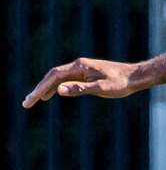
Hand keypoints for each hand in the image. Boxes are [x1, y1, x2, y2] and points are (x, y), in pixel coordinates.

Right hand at [23, 58, 141, 107]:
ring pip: (58, 78)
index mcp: (80, 67)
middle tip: (27, 103)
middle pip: (52, 76)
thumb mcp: (102, 88)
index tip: (32, 100)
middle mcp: (78, 66)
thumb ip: (80, 89)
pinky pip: (66, 80)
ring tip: (34, 100)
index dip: (41, 88)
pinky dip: (56, 87)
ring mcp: (82, 69)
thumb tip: (58, 91)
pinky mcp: (86, 74)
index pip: (54, 77)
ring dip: (45, 88)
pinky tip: (52, 94)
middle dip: (39, 89)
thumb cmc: (122, 83)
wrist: (136, 76)